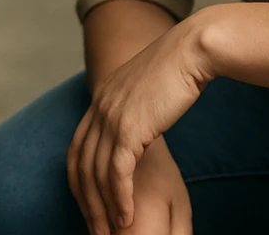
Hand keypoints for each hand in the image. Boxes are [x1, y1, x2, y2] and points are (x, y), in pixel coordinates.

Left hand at [66, 21, 211, 232]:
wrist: (191, 51)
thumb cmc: (178, 71)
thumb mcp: (146, 92)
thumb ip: (134, 110)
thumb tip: (137, 130)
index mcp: (100, 100)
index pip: (77, 149)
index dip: (80, 182)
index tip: (88, 206)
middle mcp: (99, 108)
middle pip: (81, 165)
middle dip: (86, 202)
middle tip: (95, 230)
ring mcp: (111, 116)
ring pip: (96, 173)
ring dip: (102, 208)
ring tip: (111, 233)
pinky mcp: (130, 126)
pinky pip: (117, 172)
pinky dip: (120, 198)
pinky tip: (125, 218)